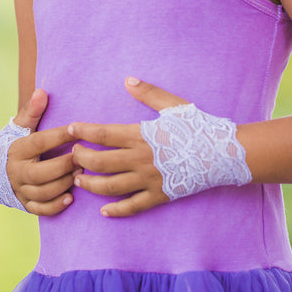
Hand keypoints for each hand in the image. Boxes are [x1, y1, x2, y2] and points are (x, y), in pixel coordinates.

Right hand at [7, 89, 78, 215]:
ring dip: (64, 184)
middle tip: (83, 158)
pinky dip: (55, 206)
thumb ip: (33, 110)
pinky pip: (40, 209)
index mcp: (17, 150)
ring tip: (81, 174)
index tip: (78, 129)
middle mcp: (16, 171)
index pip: (39, 142)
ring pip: (42, 192)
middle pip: (40, 173)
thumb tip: (42, 91)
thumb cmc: (17, 142)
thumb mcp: (21, 125)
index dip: (59, 136)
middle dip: (64, 166)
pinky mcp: (25, 203)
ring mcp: (20, 189)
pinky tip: (70, 198)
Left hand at [68, 78, 186, 217]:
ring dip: (90, 184)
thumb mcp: (174, 105)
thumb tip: (128, 80)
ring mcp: (148, 180)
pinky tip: (103, 211)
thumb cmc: (198, 127)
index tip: (69, 128)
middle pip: (100, 162)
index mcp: (141, 135)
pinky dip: (116, 210)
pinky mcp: (159, 195)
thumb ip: (149, 93)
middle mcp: (140, 159)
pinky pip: (132, 206)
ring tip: (79, 180)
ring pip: (110, 186)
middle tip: (72, 156)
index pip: (102, 134)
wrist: (222, 154)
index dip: (83, 131)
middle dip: (81, 159)